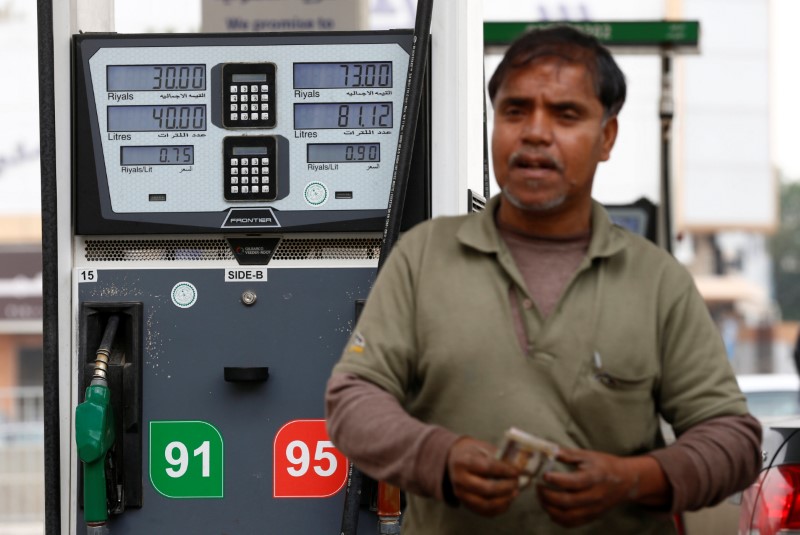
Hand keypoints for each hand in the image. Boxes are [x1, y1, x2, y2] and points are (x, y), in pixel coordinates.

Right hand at [446, 436, 521, 516]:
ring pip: (486, 504)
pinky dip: (500, 508)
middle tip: (516, 482)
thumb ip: (499, 457)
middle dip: (506, 487)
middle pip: (486, 489)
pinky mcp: (466, 504)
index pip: (487, 468)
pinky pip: (485, 512)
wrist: (454, 460)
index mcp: (463, 462)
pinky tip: (507, 500)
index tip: (516, 471)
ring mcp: (462, 495)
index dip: (504, 470)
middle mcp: (460, 480)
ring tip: (515, 492)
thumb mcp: (483, 448)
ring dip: (504, 500)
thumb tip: (520, 467)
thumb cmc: (473, 453)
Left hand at [537, 447, 653, 526]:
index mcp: (595, 477)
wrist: (626, 481)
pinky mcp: (591, 516)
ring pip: (568, 516)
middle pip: (568, 502)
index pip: (574, 482)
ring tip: (541, 498)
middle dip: (548, 496)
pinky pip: (571, 523)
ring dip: (550, 509)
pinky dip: (557, 518)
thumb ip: (568, 454)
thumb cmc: (605, 465)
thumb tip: (549, 451)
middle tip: (538, 487)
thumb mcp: (588, 456)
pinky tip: (550, 508)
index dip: (556, 480)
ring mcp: (593, 509)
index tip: (544, 475)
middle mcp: (595, 496)